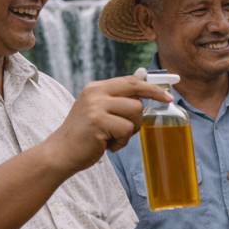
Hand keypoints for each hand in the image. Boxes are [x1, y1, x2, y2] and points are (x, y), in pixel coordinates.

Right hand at [45, 69, 171, 171]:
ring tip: (114, 137)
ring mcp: (96, 106)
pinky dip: (122, 141)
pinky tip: (108, 145)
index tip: (167, 95)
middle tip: (148, 116)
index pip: (131, 81)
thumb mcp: (100, 112)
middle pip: (136, 92)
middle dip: (149, 105)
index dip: (152, 88)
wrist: (60, 153)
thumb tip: (142, 76)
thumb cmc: (85, 136)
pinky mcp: (97, 121)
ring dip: (131, 130)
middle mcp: (95, 92)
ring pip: (135, 111)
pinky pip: (126, 129)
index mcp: (96, 88)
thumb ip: (119, 98)